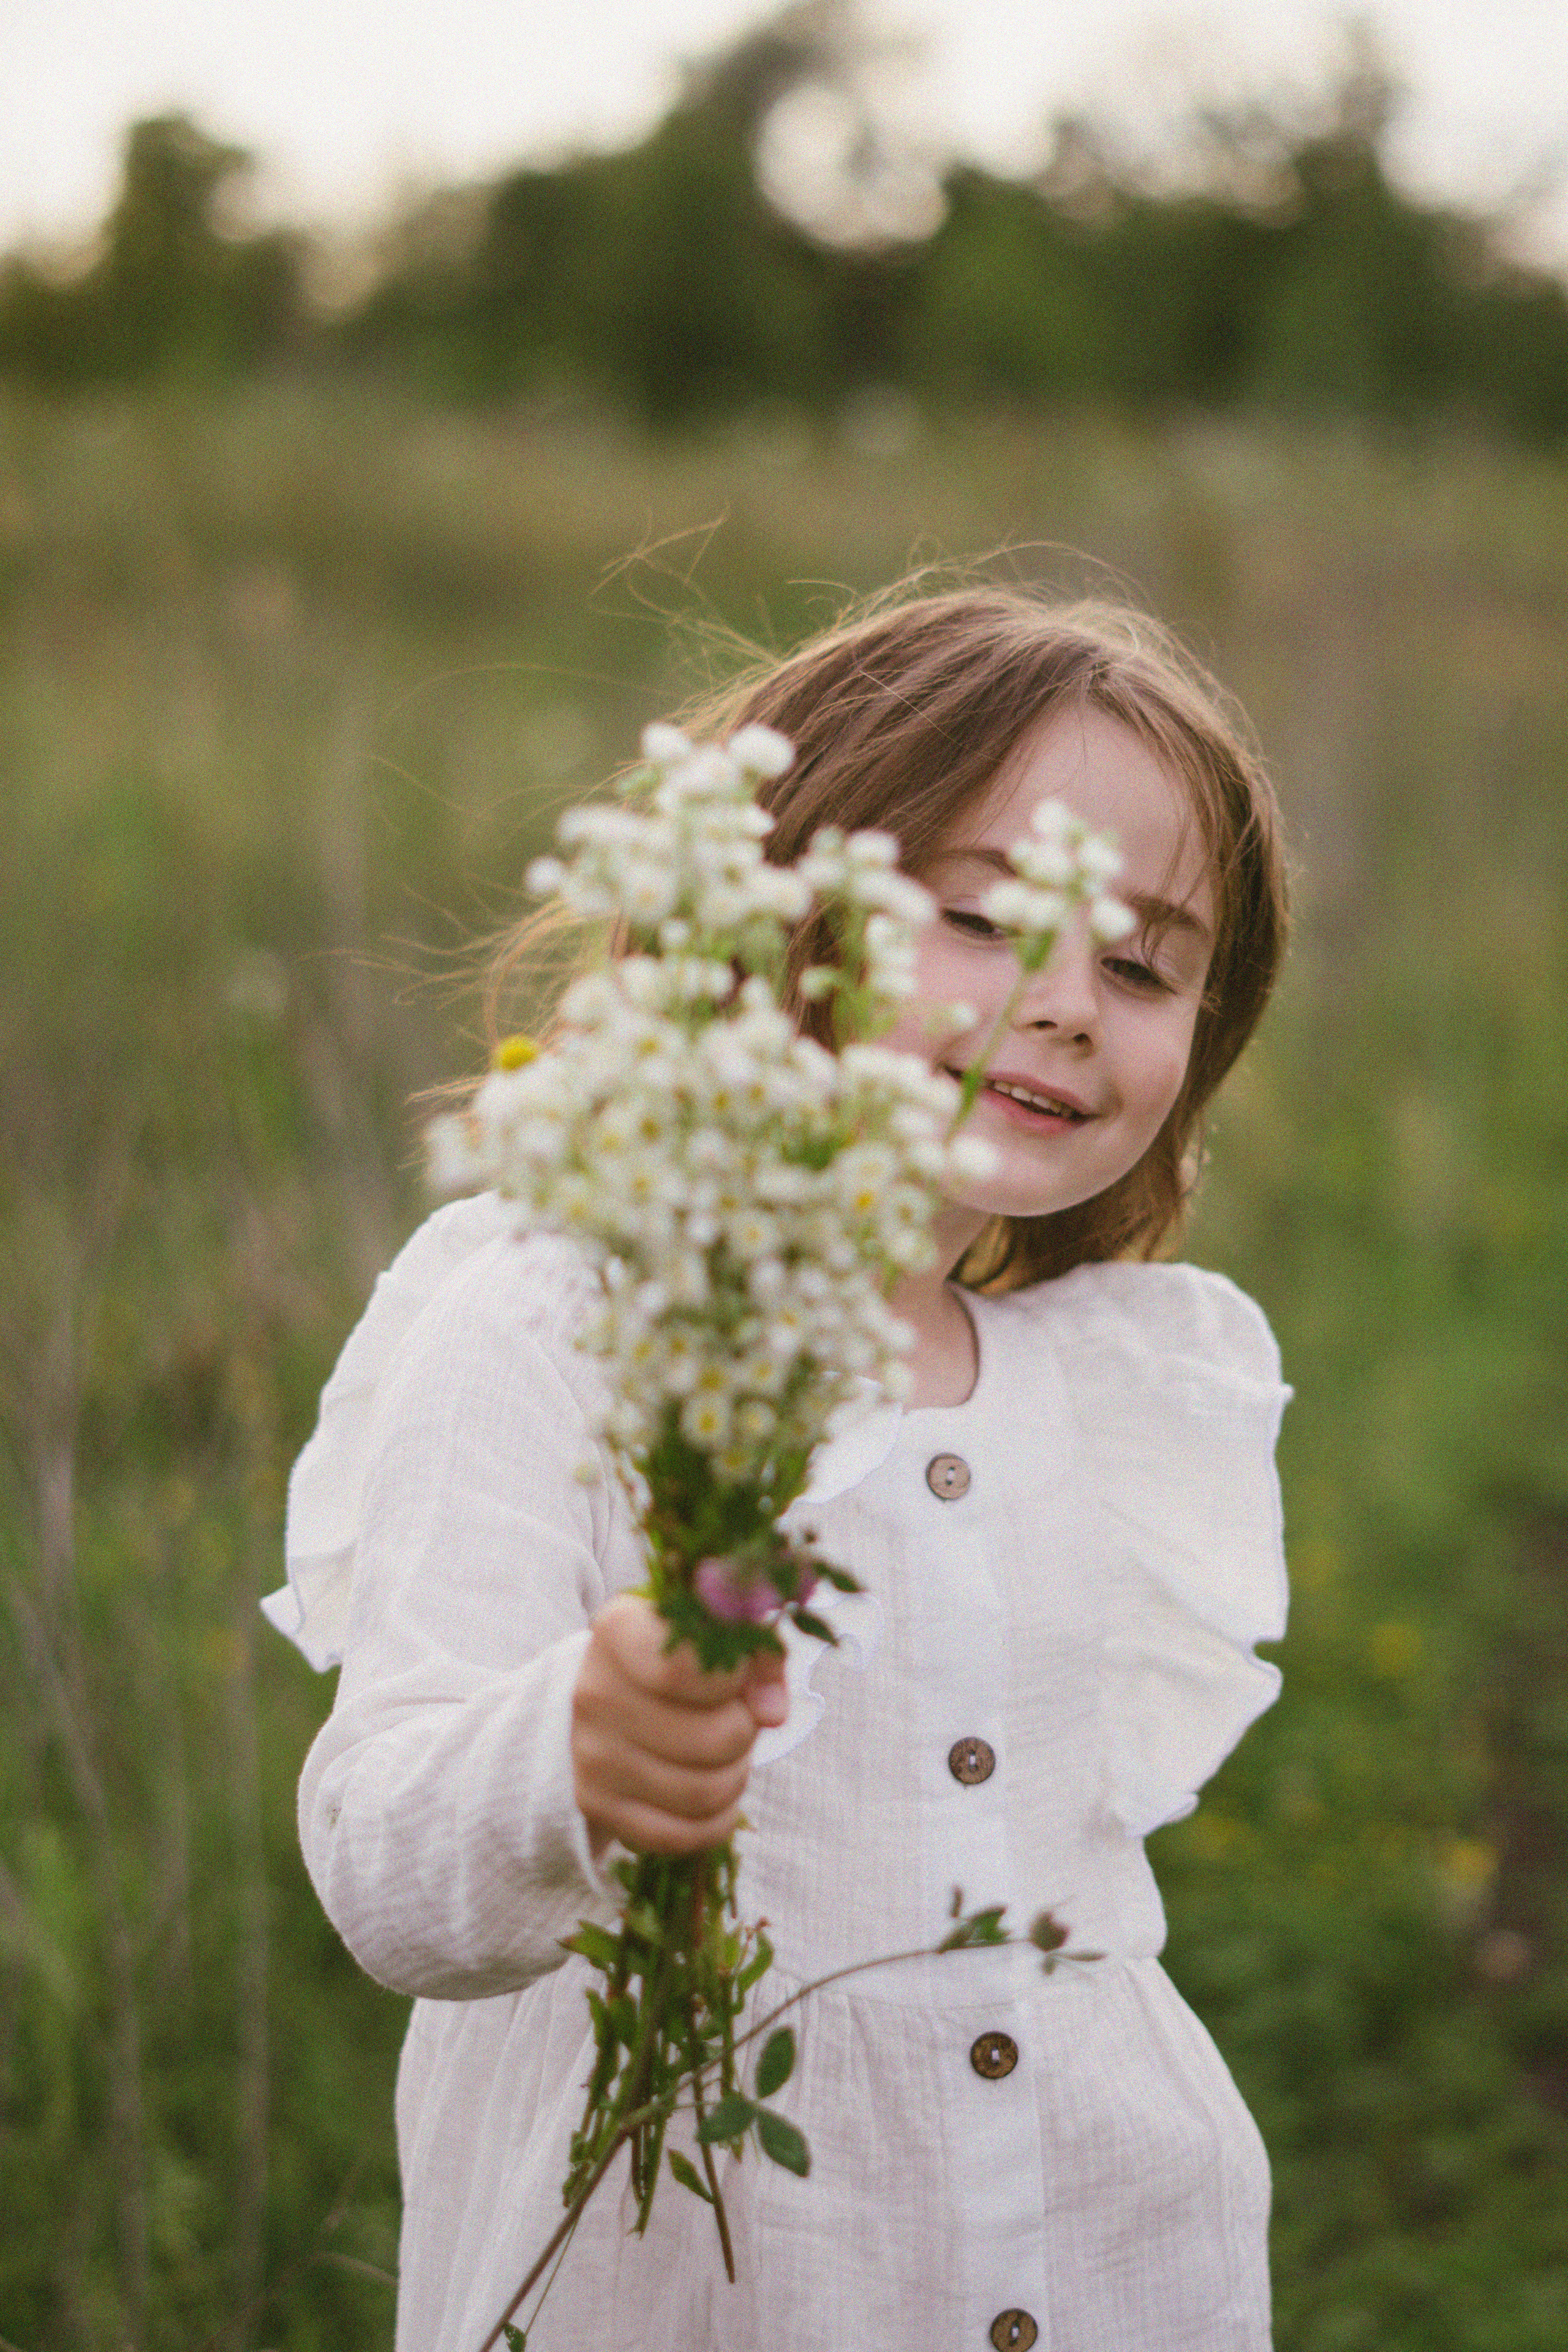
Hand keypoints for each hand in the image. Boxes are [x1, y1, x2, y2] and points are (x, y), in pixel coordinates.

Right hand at [571, 1593, 788, 1858]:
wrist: (616, 1698)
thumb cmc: (681, 1661)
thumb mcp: (719, 1637)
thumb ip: (758, 1656)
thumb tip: (771, 1713)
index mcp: (621, 1631)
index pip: (686, 1670)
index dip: (733, 1680)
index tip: (737, 1676)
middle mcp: (595, 1691)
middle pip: (713, 1739)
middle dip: (744, 1734)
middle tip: (738, 1720)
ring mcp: (591, 1753)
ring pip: (703, 1792)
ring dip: (734, 1776)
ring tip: (725, 1755)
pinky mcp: (596, 1803)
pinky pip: (680, 1835)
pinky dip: (715, 1820)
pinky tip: (714, 1795)